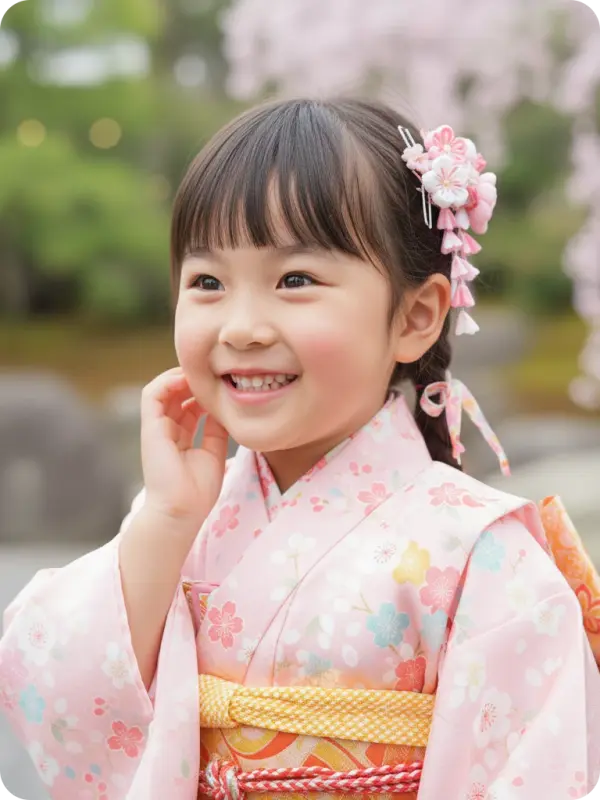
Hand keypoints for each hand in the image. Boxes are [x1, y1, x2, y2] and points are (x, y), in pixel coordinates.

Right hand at [139, 367, 227, 530]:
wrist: (181, 510)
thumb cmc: (197, 491)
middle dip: (194, 382)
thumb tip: (223, 408)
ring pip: (163, 390)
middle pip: (177, 395)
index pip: (190, 406)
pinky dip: (167, 381)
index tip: (223, 385)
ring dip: (181, 377)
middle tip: (214, 373)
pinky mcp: (150, 427)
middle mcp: (167, 431)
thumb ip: (216, 430)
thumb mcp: (214, 453)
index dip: (204, 393)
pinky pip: (152, 395)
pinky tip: (186, 378)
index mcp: (181, 439)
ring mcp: (156, 428)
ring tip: (200, 372)